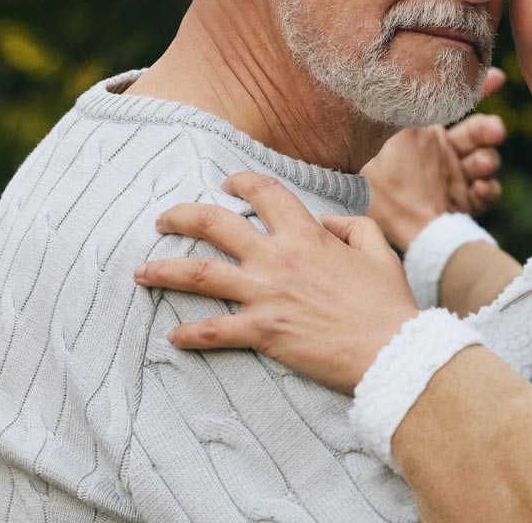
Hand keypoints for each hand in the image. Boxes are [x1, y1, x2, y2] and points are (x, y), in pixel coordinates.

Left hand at [133, 171, 420, 394]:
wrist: (389, 350)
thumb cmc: (387, 301)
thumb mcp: (379, 249)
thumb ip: (351, 226)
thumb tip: (325, 222)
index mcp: (307, 235)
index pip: (265, 193)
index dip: (242, 181)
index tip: (227, 182)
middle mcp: (279, 259)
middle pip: (216, 225)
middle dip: (183, 216)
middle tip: (163, 218)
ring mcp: (266, 295)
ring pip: (202, 274)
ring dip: (166, 270)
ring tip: (141, 272)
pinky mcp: (262, 333)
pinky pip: (215, 331)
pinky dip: (190, 334)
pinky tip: (173, 336)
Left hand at [362, 67, 506, 250]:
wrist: (384, 233)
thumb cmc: (377, 185)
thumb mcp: (384, 142)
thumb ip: (399, 112)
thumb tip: (405, 77)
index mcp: (424, 134)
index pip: (453, 106)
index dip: (478, 89)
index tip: (498, 78)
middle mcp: (444, 152)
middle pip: (478, 132)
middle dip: (489, 130)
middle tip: (495, 131)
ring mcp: (457, 177)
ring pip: (486, 160)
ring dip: (488, 161)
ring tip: (480, 167)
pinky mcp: (466, 203)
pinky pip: (488, 191)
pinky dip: (488, 189)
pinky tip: (480, 189)